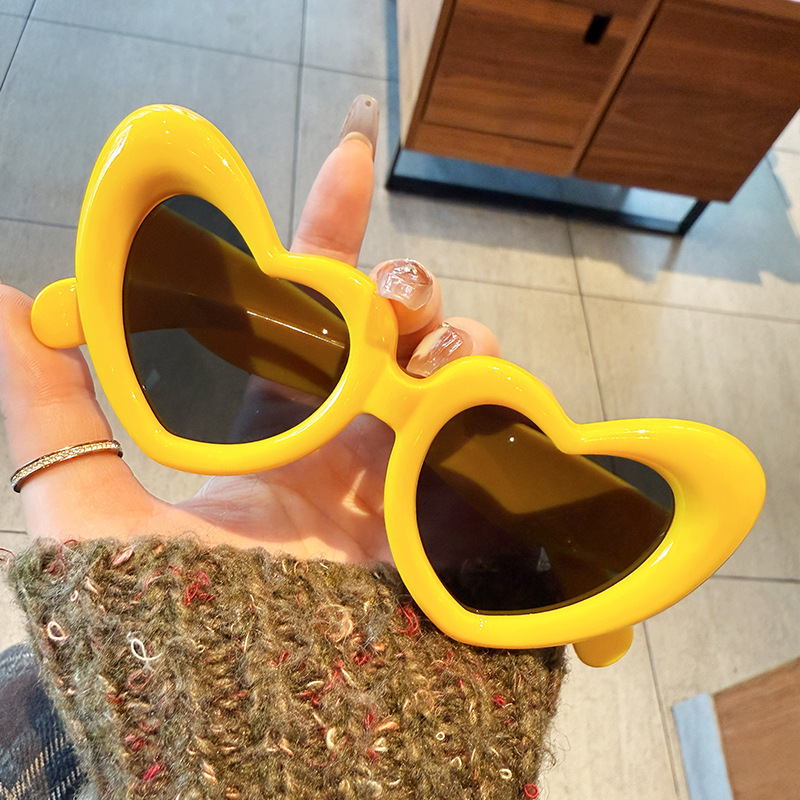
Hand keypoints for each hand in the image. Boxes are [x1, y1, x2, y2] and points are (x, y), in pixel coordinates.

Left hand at [0, 97, 498, 564]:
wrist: (249, 706)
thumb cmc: (169, 609)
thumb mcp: (86, 502)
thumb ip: (51, 404)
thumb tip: (6, 301)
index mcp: (274, 418)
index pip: (306, 308)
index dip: (329, 231)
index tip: (350, 157)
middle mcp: (346, 432)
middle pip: (395, 327)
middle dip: (399, 283)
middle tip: (382, 290)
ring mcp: (403, 464)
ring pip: (452, 364)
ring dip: (449, 336)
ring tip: (426, 352)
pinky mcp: (449, 499)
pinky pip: (492, 426)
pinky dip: (486, 397)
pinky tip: (461, 394)